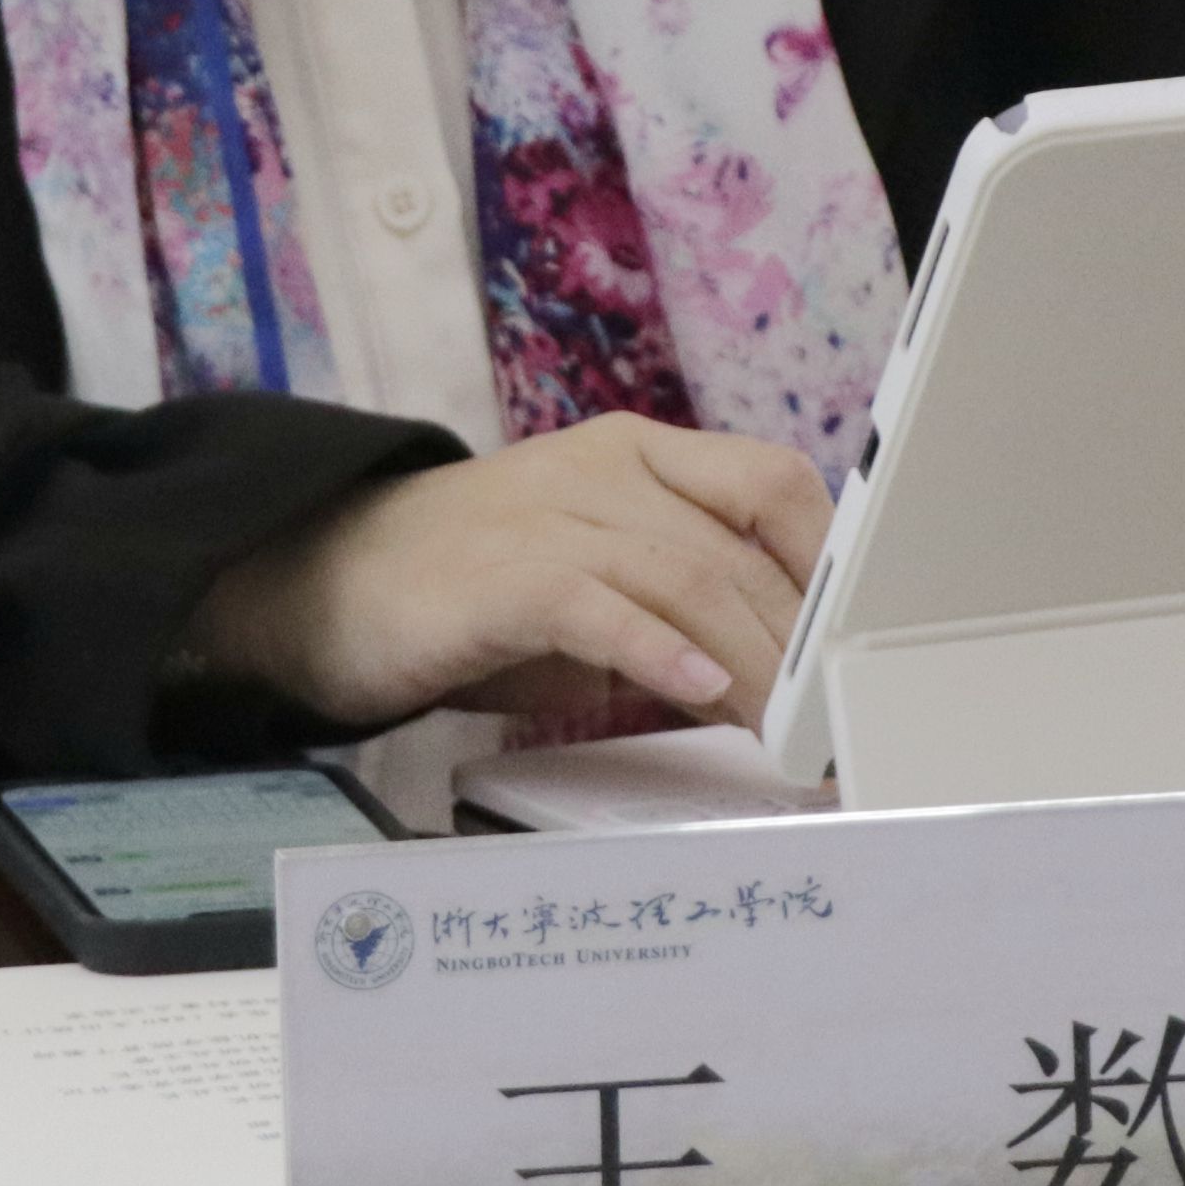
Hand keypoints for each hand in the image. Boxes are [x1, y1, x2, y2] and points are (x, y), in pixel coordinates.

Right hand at [182, 416, 830, 731]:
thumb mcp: (593, 588)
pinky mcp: (497, 574)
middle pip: (736, 546)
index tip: (867, 644)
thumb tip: (779, 682)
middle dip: (802, 640)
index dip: (830, 561)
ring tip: (792, 727)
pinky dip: (657, 649)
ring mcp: (547, 513)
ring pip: (683, 573)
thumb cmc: (467, 594)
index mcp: (637, 457)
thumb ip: (678, 612)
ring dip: (752, 658)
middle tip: (842, 720)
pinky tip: (701, 694)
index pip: (769, 484)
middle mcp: (602, 470)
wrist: (317, 583)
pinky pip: (596, 602)